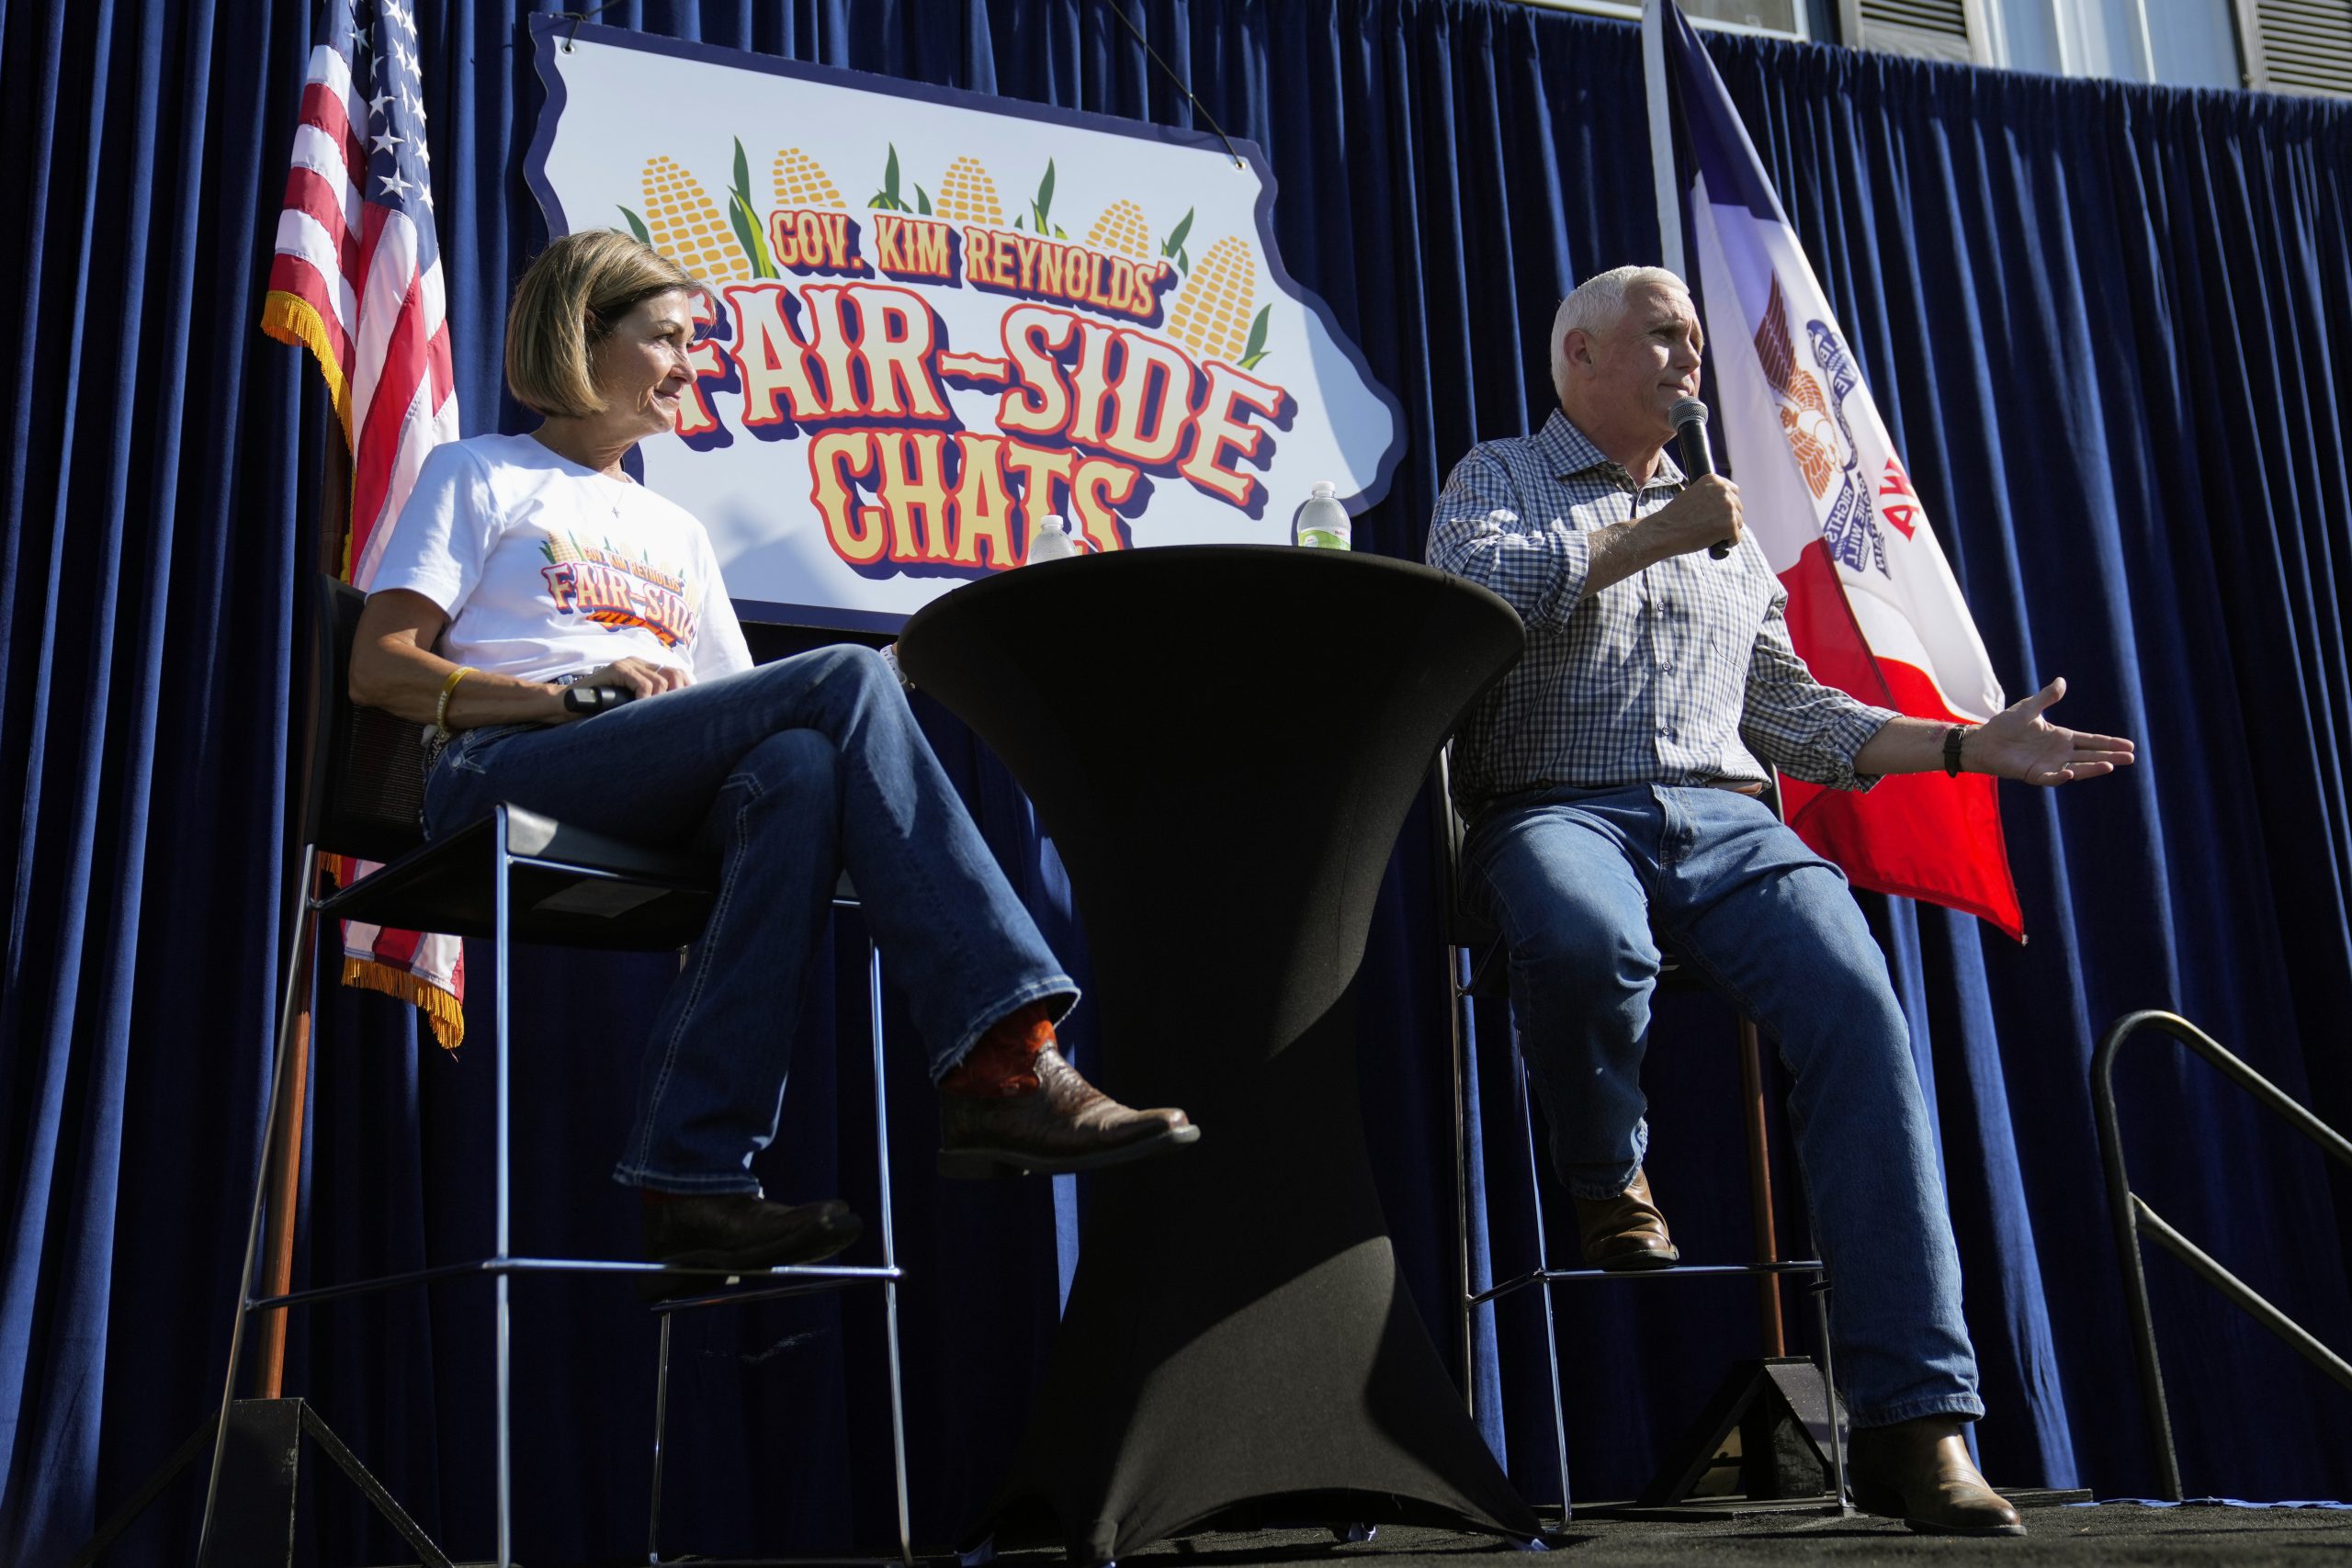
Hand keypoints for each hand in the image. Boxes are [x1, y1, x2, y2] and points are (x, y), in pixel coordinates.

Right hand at [560, 657, 688, 718]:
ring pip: (661, 680)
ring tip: (655, 716)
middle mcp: (639, 663)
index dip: (688, 690)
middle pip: (676, 673)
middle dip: (680, 695)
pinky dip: (647, 698)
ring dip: (662, 701)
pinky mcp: (617, 669)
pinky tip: (641, 709)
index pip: (678, 674)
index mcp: (645, 669)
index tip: (690, 710)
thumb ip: (648, 704)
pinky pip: (643, 683)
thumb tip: (674, 719)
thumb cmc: (600, 709)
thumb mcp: (630, 705)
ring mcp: (628, 664)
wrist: (568, 704)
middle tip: (672, 715)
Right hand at [1640, 476, 1741, 560]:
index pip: (1734, 491)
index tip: (1717, 513)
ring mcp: (1729, 508)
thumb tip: (1725, 503)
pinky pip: (1736, 538)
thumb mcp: (1693, 495)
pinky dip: (1726, 543)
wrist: (1665, 531)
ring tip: (1706, 533)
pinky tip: (1711, 542)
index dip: (1726, 505)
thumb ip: (1710, 495)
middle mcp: (1724, 490)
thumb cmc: (1675, 517)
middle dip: (1727, 519)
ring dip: (1726, 531)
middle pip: (1738, 508)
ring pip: (1738, 523)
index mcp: (1714, 480)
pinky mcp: (1730, 525)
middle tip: (1709, 527)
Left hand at [1966, 678, 2135, 785]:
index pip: (2091, 741)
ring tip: (2110, 766)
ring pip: (2077, 768)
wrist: (1985, 741)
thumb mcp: (2029, 708)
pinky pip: (2051, 778)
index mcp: (2061, 737)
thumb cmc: (2006, 724)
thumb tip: (2061, 681)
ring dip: (2093, 768)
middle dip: (2110, 757)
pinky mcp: (2035, 774)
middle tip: (2130, 758)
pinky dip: (2060, 777)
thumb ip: (2046, 697)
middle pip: (2090, 755)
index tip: (2129, 745)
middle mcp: (2059, 753)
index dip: (2109, 743)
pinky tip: (2070, 773)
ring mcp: (2049, 765)